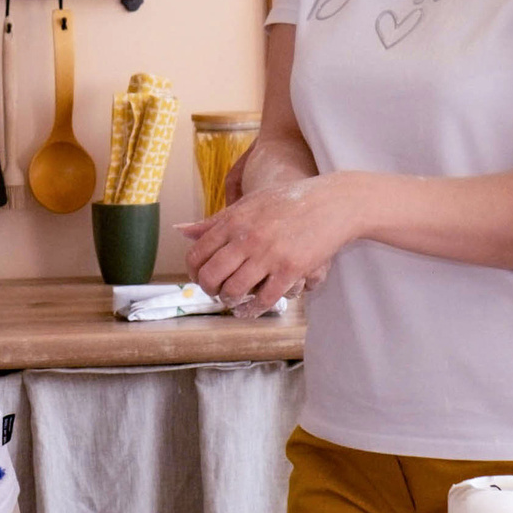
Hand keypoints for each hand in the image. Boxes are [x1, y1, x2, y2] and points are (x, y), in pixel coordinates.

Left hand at [178, 176, 345, 318]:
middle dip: (208, 290)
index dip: (193, 272)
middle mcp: (247, 238)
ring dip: (229, 301)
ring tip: (232, 301)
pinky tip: (249, 311)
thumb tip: (180, 230)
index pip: (197, 254)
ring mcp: (268, 255)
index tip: (199, 278)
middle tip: (215, 292)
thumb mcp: (248, 204)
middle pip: (211, 276)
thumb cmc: (288, 202)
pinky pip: (264, 299)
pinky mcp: (291, 270)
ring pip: (234, 291)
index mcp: (233, 221)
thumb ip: (215, 221)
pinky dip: (252, 310)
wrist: (331, 203)